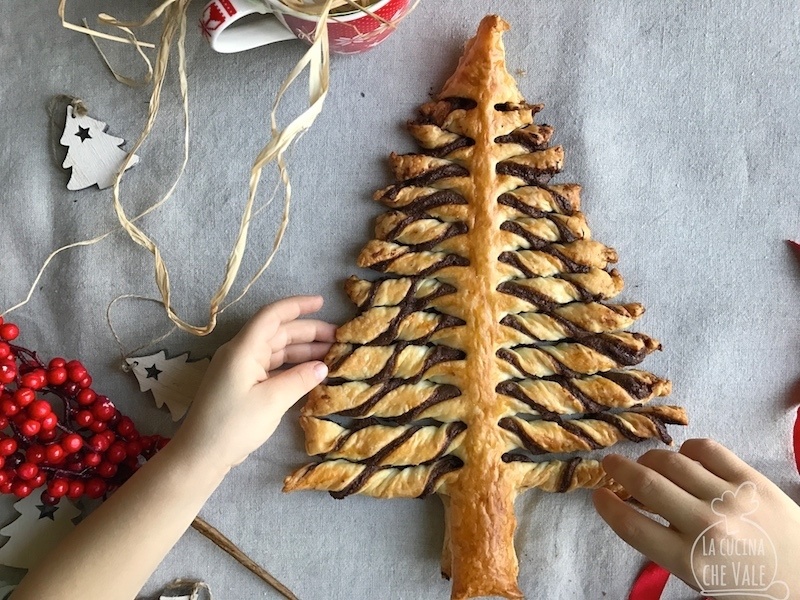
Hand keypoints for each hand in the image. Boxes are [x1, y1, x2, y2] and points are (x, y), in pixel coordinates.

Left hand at [170, 296, 334, 473]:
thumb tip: (323, 366)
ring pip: (276, 350)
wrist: (201, 454)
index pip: (272, 316)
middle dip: (308, 332)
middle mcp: (241, 353)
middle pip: (278, 333)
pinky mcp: (242, 384)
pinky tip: (310, 372)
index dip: (297, 306)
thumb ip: (300, 380)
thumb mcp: (272, 401)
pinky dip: (291, 366)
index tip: (322, 302)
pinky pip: (271, 366)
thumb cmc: (233, 425)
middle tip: (338, 338)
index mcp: (244, 349)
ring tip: (330, 354)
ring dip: (302, 350)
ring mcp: (240, 368)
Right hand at [593, 439, 799, 595]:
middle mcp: (706, 526)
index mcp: (691, 561)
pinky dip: (687, 449)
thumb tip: (641, 509)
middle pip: (646, 485)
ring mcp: (730, 498)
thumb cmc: (749, 586)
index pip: (633, 526)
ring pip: (673, 462)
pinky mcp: (752, 479)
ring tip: (645, 462)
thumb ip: (670, 547)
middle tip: (609, 464)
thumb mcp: (702, 579)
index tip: (597, 496)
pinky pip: (708, 449)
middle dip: (618, 471)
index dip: (607, 507)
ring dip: (650, 459)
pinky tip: (684, 458)